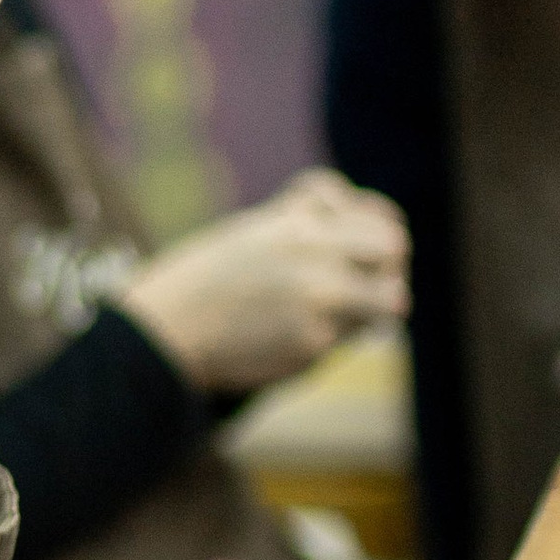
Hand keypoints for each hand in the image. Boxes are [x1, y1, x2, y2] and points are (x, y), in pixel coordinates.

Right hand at [119, 173, 408, 392]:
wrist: (167, 332)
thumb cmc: (202, 283)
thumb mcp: (252, 232)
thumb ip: (302, 223)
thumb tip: (355, 224)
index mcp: (295, 220)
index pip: (374, 215)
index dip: (379, 233)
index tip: (369, 253)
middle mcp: (314, 252)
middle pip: (393, 248)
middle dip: (387, 269)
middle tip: (367, 288)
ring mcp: (319, 299)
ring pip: (391, 299)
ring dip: (374, 310)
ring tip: (344, 318)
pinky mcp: (314, 344)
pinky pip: (349, 339)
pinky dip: (333, 342)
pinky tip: (296, 341)